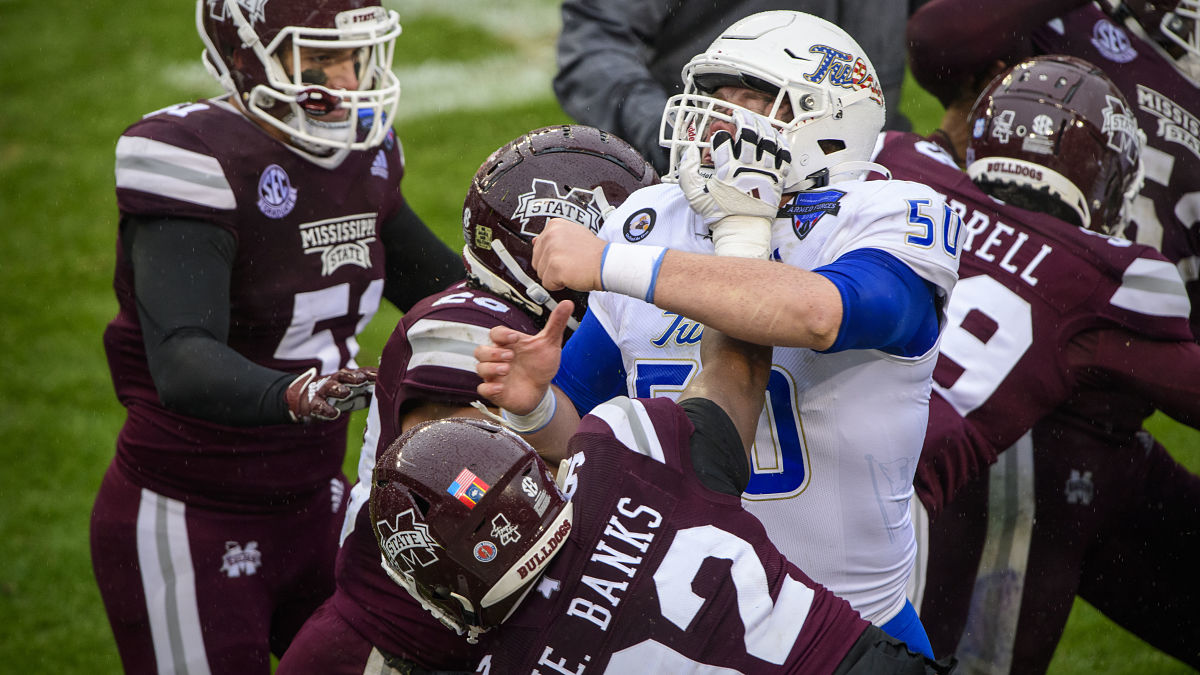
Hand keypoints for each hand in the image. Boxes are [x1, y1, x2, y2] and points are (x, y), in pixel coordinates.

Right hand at [286, 366, 377, 422]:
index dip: (369, 373)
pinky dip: (326, 409)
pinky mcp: (314, 402)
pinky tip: (334, 413)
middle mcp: (336, 380)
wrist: (308, 397)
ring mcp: (324, 390)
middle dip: (353, 376)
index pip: (360, 372)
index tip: (380, 375)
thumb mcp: (354, 391)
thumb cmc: (337, 394)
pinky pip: (320, 405)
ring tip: (346, 392)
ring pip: (330, 386)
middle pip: (344, 375)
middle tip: (362, 380)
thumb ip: (369, 391)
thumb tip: (389, 392)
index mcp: (347, 377)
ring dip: (338, 389)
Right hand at [474, 301, 572, 413]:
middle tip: (510, 356)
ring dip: (491, 368)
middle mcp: (498, 358)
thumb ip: (556, 324)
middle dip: (492, 352)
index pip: (495, 333)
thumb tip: (567, 302)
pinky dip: (489, 388)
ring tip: (507, 369)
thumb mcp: (549, 343)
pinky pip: (483, 389)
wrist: (541, 390)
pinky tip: (500, 388)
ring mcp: (494, 375)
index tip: (514, 337)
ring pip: (480, 368)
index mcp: (509, 344)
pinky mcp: (495, 391)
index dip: (501, 334)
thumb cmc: (540, 364)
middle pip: (481, 350)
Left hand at [532, 218, 604, 291]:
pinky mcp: (554, 267)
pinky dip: (558, 285)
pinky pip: (547, 284)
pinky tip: (571, 276)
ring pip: (540, 274)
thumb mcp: (573, 235)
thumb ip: (553, 238)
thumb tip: (534, 241)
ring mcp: (552, 250)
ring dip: (555, 276)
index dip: (552, 257)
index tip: (566, 256)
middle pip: (537, 262)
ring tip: (572, 269)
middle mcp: (550, 235)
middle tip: (570, 264)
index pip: (538, 248)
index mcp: (554, 226)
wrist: (607, 263)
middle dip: (551, 268)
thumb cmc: (593, 253)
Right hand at [679, 110, 790, 257]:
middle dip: (743, 119)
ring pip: (768, 139)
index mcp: (727, 170)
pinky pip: (784, 154)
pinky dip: (780, 142)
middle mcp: (748, 167)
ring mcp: (766, 171)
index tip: (718, 134)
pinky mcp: (778, 178)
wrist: (743, 231)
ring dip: (762, 126)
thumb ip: (687, 172)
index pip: (723, 141)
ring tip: (756, 120)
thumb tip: (689, 151)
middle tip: (739, 115)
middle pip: (749, 133)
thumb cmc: (720, 214)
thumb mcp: (694, 196)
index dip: (719, 134)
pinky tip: (775, 136)